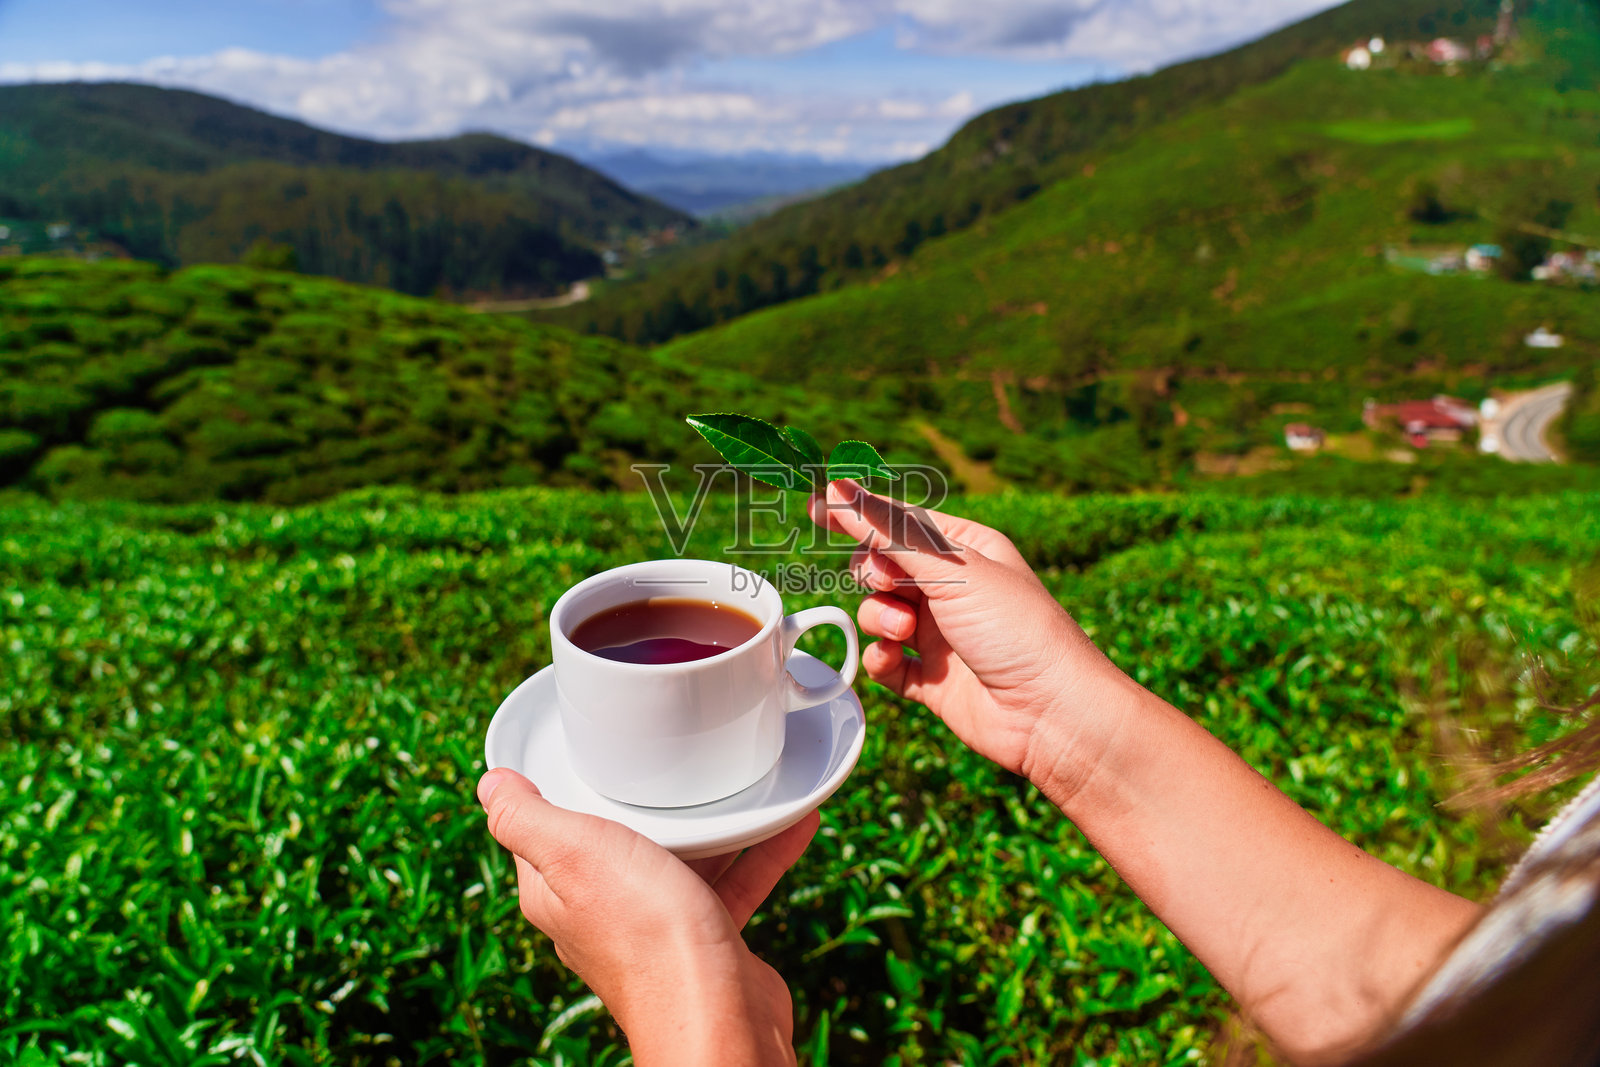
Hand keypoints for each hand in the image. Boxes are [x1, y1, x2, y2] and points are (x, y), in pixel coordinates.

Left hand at [478, 768, 814, 1065]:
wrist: (716, 1011)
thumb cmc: (644, 934)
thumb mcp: (572, 854)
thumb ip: (525, 819)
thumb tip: (489, 785)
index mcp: (556, 890)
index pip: (544, 828)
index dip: (558, 785)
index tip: (583, 745)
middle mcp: (601, 909)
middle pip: (617, 838)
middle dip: (642, 798)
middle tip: (667, 752)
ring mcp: (656, 923)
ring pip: (680, 857)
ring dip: (709, 821)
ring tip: (736, 775)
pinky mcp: (706, 935)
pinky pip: (732, 881)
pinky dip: (758, 849)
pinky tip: (790, 818)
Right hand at [809, 480, 1136, 788]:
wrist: (1050, 713)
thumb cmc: (1015, 628)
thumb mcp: (951, 568)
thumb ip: (888, 531)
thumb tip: (837, 488)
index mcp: (966, 550)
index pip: (901, 521)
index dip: (859, 513)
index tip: (814, 506)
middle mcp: (952, 589)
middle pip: (881, 567)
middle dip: (873, 574)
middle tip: (887, 582)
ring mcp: (940, 635)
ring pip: (878, 613)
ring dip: (879, 618)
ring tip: (904, 630)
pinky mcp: (930, 679)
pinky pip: (884, 661)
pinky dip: (881, 659)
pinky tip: (895, 658)